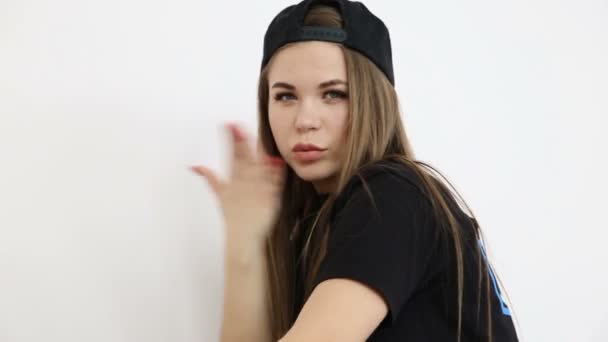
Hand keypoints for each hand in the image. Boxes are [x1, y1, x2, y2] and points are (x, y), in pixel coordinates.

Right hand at [190, 123, 285, 244]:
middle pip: (243, 159)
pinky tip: (277, 162)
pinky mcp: (269, 198)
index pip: (232, 155)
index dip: (232, 140)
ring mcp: (256, 190)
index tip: (230, 125)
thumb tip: (196, 167)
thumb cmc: (233, 215)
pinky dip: (275, 174)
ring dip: (256, 154)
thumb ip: (210, 178)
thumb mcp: (220, 194)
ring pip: (257, 168)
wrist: (242, 236)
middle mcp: (244, 183)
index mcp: (233, 180)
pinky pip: (273, 184)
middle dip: (241, 143)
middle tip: (238, 127)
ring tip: (255, 139)